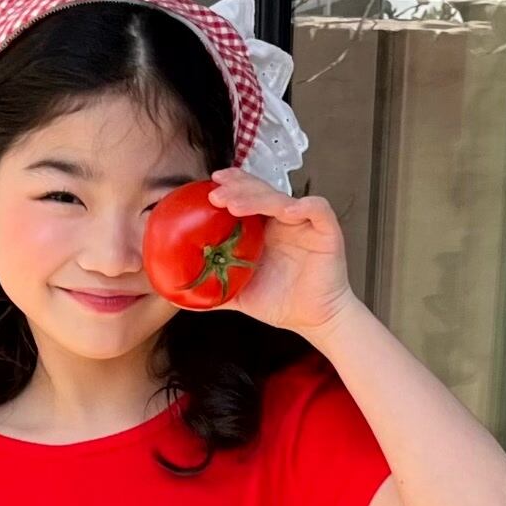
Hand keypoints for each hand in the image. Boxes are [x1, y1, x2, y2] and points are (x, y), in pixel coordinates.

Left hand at [204, 168, 362, 336]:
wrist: (314, 321)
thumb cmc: (282, 304)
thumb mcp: (240, 295)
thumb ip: (212, 290)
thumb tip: (178, 296)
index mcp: (264, 229)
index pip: (247, 197)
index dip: (232, 186)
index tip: (210, 184)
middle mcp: (284, 221)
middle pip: (261, 192)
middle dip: (238, 188)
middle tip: (215, 194)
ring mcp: (304, 224)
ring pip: (282, 199)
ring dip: (258, 197)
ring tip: (234, 205)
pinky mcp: (326, 231)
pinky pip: (317, 209)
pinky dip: (304, 207)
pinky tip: (286, 212)